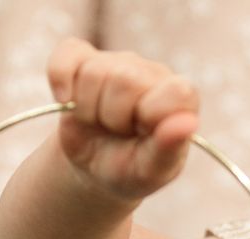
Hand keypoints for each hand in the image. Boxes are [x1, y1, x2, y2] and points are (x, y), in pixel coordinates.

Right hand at [47, 38, 199, 203]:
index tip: (143, 134)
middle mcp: (152, 73)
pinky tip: (67, 102)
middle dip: (114, 118)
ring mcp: (118, 61)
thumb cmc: (130, 170)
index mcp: (180, 100)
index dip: (151, 115)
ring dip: (89, 110)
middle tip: (119, 133)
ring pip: (94, 73)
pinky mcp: (84, 57)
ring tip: (101, 123)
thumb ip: (170, 148)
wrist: (95, 169)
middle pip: (125, 80)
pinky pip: (67, 55)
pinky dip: (61, 80)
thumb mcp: (151, 171)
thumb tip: (188, 123)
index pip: (175, 91)